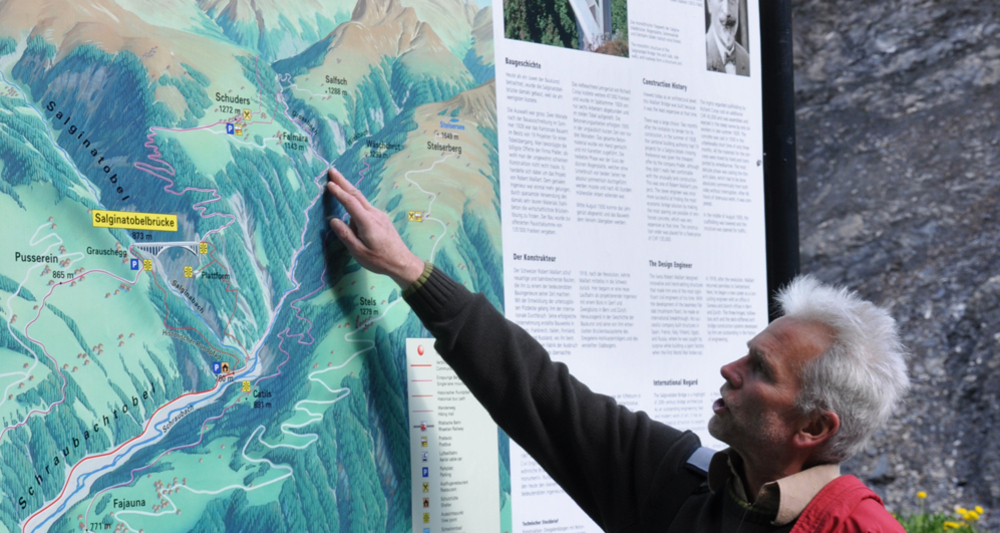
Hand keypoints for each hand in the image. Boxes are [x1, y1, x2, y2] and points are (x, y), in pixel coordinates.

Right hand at [326, 168, 424, 286]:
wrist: (402, 262)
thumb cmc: (380, 260)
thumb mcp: (358, 252)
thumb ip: (345, 235)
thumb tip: (334, 220)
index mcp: (367, 222)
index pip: (350, 203)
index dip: (339, 192)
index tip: (329, 183)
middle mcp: (374, 214)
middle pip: (356, 195)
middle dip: (343, 182)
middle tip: (332, 170)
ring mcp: (379, 215)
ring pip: (361, 201)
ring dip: (348, 191)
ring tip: (336, 184)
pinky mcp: (381, 219)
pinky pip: (365, 208)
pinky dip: (355, 204)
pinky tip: (351, 213)